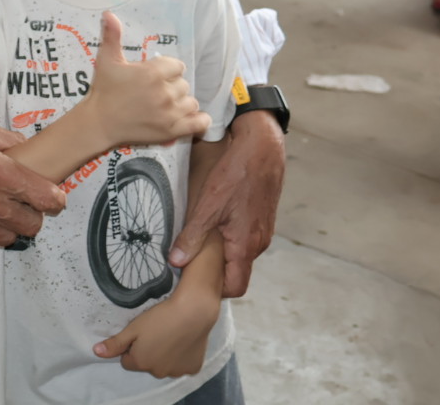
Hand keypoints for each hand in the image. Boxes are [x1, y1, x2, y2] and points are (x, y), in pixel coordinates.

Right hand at [75, 12, 209, 148]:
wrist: (99, 123)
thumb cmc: (103, 90)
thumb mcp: (106, 60)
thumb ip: (112, 36)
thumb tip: (109, 13)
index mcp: (152, 73)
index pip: (177, 66)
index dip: (168, 69)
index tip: (156, 75)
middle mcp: (165, 92)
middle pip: (183, 84)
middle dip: (172, 86)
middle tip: (156, 92)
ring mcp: (170, 113)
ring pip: (191, 102)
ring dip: (182, 102)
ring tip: (167, 105)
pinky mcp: (172, 131)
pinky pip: (199, 123)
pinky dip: (200, 121)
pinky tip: (191, 118)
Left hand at [93, 290, 218, 377]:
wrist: (192, 313)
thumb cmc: (159, 318)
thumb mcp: (133, 328)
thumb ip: (115, 343)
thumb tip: (96, 352)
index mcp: (141, 363)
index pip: (128, 361)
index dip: (131, 347)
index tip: (140, 334)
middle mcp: (158, 373)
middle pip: (146, 364)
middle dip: (148, 352)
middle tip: (155, 332)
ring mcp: (177, 372)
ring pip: (164, 365)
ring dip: (164, 356)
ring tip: (169, 335)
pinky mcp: (193, 368)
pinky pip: (181, 365)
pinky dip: (181, 356)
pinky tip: (182, 341)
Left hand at [169, 111, 284, 296]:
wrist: (262, 149)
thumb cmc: (237, 176)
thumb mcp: (208, 206)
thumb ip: (193, 236)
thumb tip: (176, 261)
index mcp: (246, 246)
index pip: (236, 287)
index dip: (217, 290)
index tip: (196, 283)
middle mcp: (258, 243)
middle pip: (237, 270)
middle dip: (216, 270)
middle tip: (191, 260)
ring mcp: (262, 230)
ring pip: (240, 252)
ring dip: (222, 251)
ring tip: (199, 239)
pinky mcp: (262, 217)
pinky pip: (245, 236)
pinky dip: (230, 236)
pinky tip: (214, 221)